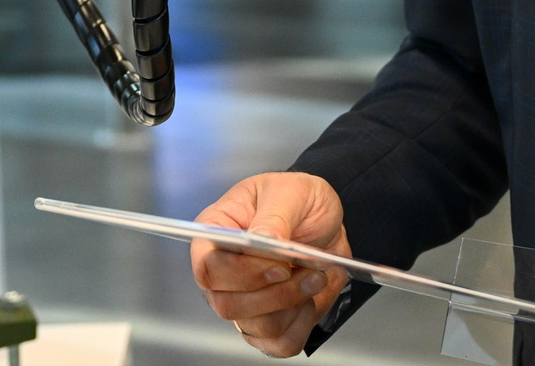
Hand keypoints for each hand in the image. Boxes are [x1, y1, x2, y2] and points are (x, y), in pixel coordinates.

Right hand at [190, 172, 350, 356]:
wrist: (326, 224)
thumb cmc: (299, 200)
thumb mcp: (292, 192)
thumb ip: (275, 214)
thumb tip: (262, 238)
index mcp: (216, 232)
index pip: (208, 267)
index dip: (242, 272)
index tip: (281, 265)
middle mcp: (222, 272)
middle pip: (226, 304)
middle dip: (274, 293)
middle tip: (308, 270)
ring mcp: (241, 301)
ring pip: (255, 326)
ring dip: (293, 304)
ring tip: (315, 275)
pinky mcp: (265, 323)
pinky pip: (278, 343)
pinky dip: (301, 325)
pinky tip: (309, 298)